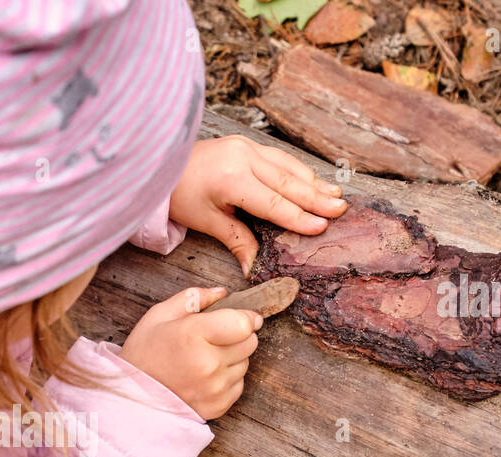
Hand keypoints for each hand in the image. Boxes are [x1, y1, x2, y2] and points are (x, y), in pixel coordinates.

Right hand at [120, 286, 260, 419]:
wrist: (132, 396)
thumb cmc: (144, 353)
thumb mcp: (160, 315)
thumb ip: (193, 298)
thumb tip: (221, 292)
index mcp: (194, 335)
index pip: (244, 323)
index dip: (247, 317)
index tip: (242, 317)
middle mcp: (208, 363)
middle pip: (250, 342)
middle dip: (238, 336)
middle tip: (215, 338)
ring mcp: (215, 388)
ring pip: (245, 363)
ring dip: (232, 358)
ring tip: (205, 359)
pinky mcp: (218, 405)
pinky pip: (238, 385)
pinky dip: (227, 379)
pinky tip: (205, 377)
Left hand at [168, 135, 347, 274]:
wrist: (159, 164)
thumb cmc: (180, 195)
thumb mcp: (207, 222)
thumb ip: (236, 240)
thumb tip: (253, 268)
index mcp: (231, 179)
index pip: (272, 202)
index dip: (298, 216)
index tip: (321, 226)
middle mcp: (242, 158)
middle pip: (287, 182)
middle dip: (316, 198)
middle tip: (341, 209)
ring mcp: (245, 146)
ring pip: (287, 167)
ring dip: (312, 182)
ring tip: (335, 195)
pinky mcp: (245, 143)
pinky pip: (278, 158)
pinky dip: (298, 171)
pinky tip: (313, 181)